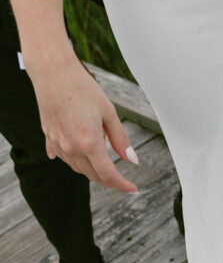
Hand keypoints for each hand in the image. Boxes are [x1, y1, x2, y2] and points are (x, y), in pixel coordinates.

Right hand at [24, 47, 139, 192]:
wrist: (53, 73)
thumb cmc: (82, 88)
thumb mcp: (109, 112)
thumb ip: (120, 139)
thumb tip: (131, 159)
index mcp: (89, 142)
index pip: (108, 174)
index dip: (122, 185)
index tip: (132, 189)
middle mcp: (71, 148)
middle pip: (93, 175)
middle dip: (109, 180)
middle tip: (123, 179)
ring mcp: (58, 144)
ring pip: (78, 168)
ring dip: (93, 171)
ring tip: (105, 165)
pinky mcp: (49, 138)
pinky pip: (64, 157)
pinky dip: (76, 160)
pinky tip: (80, 156)